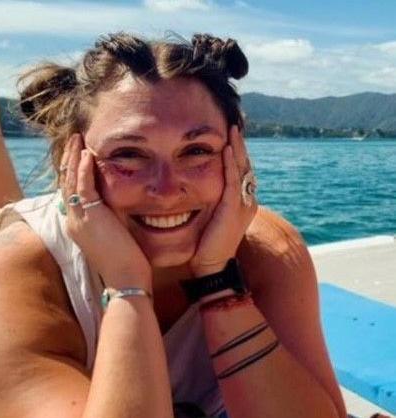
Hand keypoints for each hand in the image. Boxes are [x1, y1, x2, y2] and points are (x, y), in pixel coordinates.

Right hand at [61, 134, 152, 290]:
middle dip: (69, 158)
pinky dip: (83, 168)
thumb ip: (111, 216)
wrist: (125, 278)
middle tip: (74, 139)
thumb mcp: (114, 234)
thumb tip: (118, 204)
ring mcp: (78, 218)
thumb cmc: (125, 261)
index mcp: (77, 225)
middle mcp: (72, 220)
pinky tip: (86, 153)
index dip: (73, 171)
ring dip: (73, 156)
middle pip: (65, 182)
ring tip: (77, 137)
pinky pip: (82, 186)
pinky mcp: (89, 216)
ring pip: (70, 180)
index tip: (79, 154)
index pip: (70, 192)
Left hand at [189, 126, 257, 276]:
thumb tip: (196, 188)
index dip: (236, 153)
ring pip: (241, 170)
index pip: (240, 172)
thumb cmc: (206, 244)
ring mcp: (242, 204)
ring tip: (232, 129)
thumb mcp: (211, 218)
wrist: (211, 265)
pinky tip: (226, 148)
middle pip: (244, 166)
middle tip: (233, 125)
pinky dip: (230, 163)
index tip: (229, 135)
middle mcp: (247, 200)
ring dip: (237, 148)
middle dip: (239, 145)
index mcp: (242, 202)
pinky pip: (232, 181)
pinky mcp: (233, 208)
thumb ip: (211, 202)